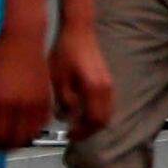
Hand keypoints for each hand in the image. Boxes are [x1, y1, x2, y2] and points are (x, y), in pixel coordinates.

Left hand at [0, 22, 53, 150]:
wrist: (23, 40)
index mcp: (0, 103)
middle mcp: (21, 106)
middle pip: (17, 139)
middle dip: (8, 144)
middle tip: (2, 142)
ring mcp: (36, 103)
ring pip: (31, 133)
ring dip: (22, 137)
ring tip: (15, 134)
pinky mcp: (47, 99)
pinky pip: (42, 122)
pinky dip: (34, 127)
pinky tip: (27, 123)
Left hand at [51, 18, 118, 138]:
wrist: (77, 31)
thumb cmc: (65, 53)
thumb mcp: (58, 79)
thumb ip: (65, 101)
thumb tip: (67, 116)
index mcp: (95, 89)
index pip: (94, 120)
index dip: (82, 131)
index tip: (69, 135)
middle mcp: (106, 88)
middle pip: (104, 119)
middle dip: (89, 129)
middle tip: (73, 133)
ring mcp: (108, 84)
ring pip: (106, 111)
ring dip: (92, 121)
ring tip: (76, 123)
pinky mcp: (106, 80)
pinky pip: (104, 103)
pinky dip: (95, 111)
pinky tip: (80, 108)